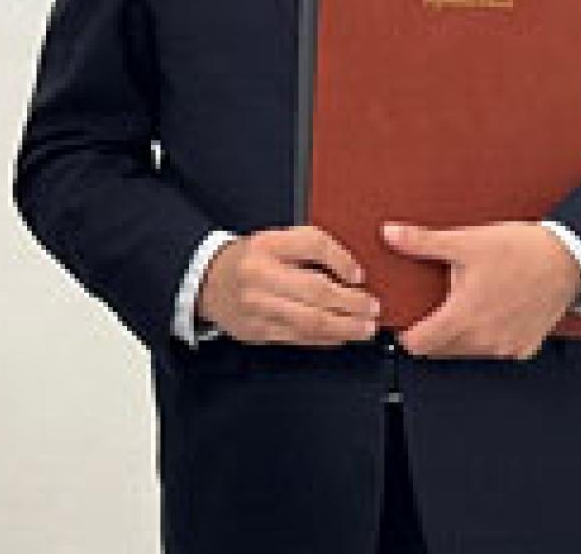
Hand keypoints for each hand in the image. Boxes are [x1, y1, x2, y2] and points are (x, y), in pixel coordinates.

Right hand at [194, 226, 379, 346]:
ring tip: (365, 328)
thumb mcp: (275, 240)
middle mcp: (261, 274)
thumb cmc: (249, 260)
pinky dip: (326, 339)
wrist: (207, 281)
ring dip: (345, 327)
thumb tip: (351, 271)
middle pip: (315, 289)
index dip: (342, 260)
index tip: (359, 274)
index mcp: (267, 245)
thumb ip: (310, 248)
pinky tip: (341, 336)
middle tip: (372, 308)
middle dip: (352, 302)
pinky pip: (299, 338)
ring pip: (310, 321)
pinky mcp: (259, 331)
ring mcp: (258, 306)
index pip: (312, 244)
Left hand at [385, 221, 580, 359]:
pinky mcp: (525, 346)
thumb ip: (423, 243)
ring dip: (460, 336)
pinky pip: (496, 350)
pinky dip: (488, 337)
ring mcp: (507, 346)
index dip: (407, 333)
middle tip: (435, 308)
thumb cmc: (522, 251)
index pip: (419, 345)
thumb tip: (392, 235)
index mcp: (464, 317)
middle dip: (433, 333)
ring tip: (465, 305)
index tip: (406, 321)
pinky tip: (490, 313)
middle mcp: (485, 339)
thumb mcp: (465, 242)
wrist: (568, 258)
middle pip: (442, 350)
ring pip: (468, 352)